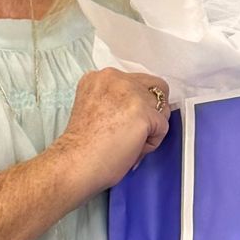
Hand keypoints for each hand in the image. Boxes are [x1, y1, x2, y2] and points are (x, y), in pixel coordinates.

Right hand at [56, 70, 171, 196]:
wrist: (75, 162)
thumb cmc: (82, 145)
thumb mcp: (96, 106)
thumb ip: (117, 100)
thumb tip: (144, 108)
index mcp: (102, 77)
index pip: (137, 81)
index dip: (138, 102)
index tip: (127, 119)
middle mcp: (117, 78)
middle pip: (156, 87)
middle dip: (152, 109)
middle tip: (137, 130)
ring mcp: (131, 93)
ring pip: (162, 108)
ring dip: (152, 127)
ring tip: (131, 142)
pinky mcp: (143, 112)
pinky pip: (163, 127)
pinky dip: (152, 142)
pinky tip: (132, 149)